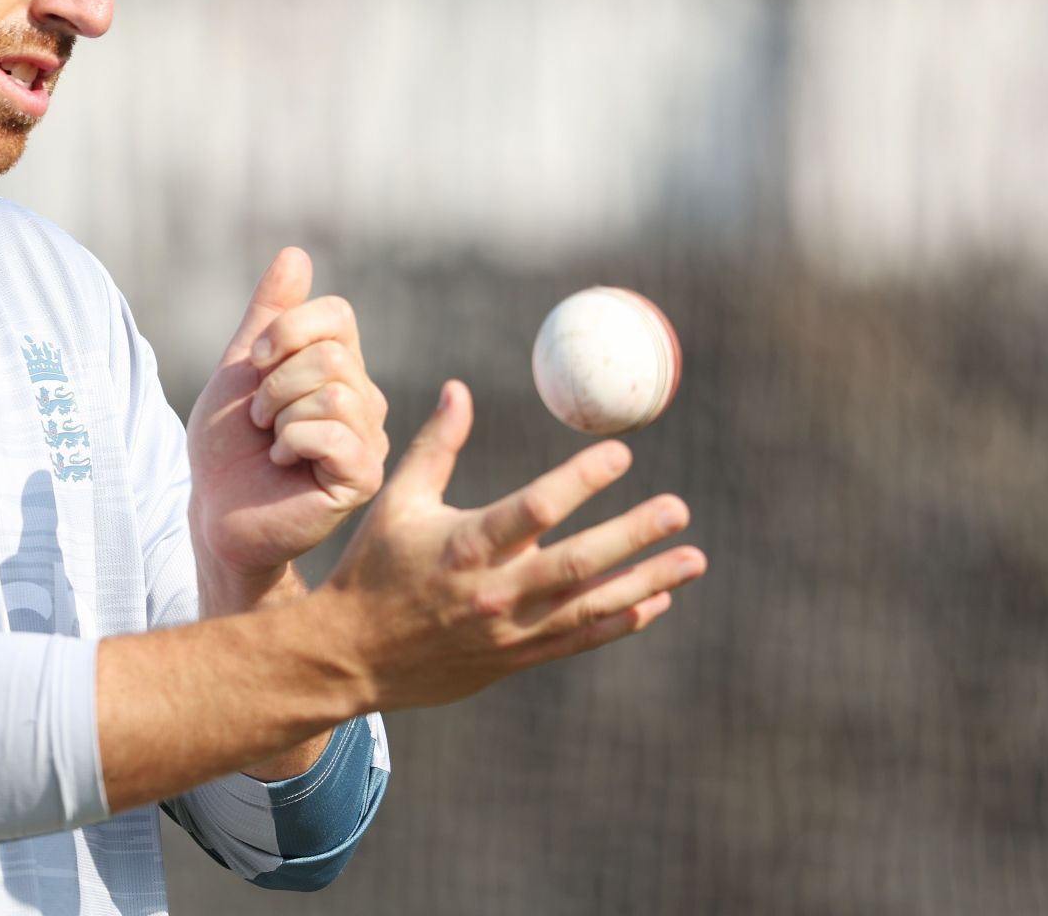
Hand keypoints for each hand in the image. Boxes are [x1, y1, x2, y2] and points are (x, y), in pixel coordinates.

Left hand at [186, 248, 391, 589]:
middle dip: (274, 384)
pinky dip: (292, 441)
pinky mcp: (363, 477)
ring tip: (272, 441)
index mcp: (342, 369)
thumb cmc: (228, 446)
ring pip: (333, 392)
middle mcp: (365, 400)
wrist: (215, 509)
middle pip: (332, 354)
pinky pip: (333, 432)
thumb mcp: (241, 368)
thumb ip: (270, 315)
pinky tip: (285, 462)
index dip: (285, 331)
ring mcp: (369, 439)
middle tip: (260, 419)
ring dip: (280, 415)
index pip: (337, 314)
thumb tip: (296, 253)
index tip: (253, 366)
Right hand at [318, 381, 705, 711]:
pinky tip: (657, 598)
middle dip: (633, 534)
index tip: (621, 453)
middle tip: (679, 508)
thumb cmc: (374, 567)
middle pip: (577, 561)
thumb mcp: (398, 500)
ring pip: (591, 605)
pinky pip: (580, 639)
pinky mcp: (517, 657)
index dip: (581, 480)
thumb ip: (436, 446)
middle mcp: (494, 590)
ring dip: (647, 580)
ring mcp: (510, 630)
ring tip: (694, 558)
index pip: (534, 508)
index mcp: (464, 544)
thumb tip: (459, 388)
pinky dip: (622, 620)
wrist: (353, 656)